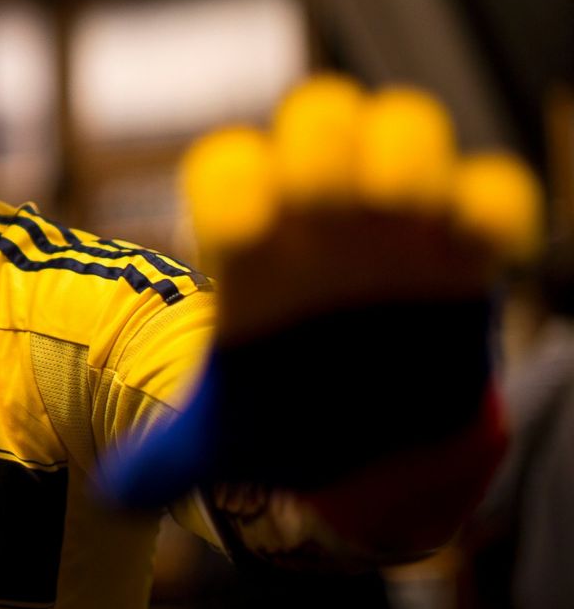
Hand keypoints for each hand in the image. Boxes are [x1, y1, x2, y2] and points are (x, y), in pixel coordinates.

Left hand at [100, 75, 541, 518]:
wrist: (365, 426)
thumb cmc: (286, 405)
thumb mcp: (227, 433)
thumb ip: (172, 454)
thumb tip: (116, 492)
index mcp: (252, 237)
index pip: (230, 169)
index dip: (233, 186)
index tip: (240, 237)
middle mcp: (320, 207)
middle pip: (318, 116)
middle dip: (320, 143)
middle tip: (325, 197)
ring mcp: (394, 214)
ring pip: (401, 124)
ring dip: (402, 149)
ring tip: (399, 201)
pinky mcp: (465, 242)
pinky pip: (490, 188)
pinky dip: (491, 201)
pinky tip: (482, 242)